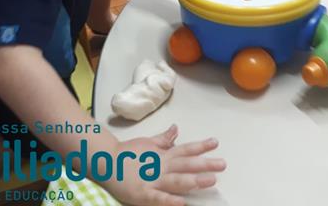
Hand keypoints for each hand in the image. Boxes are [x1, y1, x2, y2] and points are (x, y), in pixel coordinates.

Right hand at [103, 125, 225, 205]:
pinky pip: (158, 198)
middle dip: (204, 164)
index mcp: (162, 154)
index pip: (185, 149)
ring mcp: (152, 180)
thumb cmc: (127, 153)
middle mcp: (160, 166)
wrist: (105, 161)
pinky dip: (170, 201)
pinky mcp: (142, 194)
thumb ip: (163, 139)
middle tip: (222, 164)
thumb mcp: (147, 143)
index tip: (216, 143)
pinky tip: (182, 203)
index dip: (200, 146)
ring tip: (210, 180)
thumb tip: (176, 128)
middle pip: (185, 164)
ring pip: (176, 180)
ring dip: (193, 180)